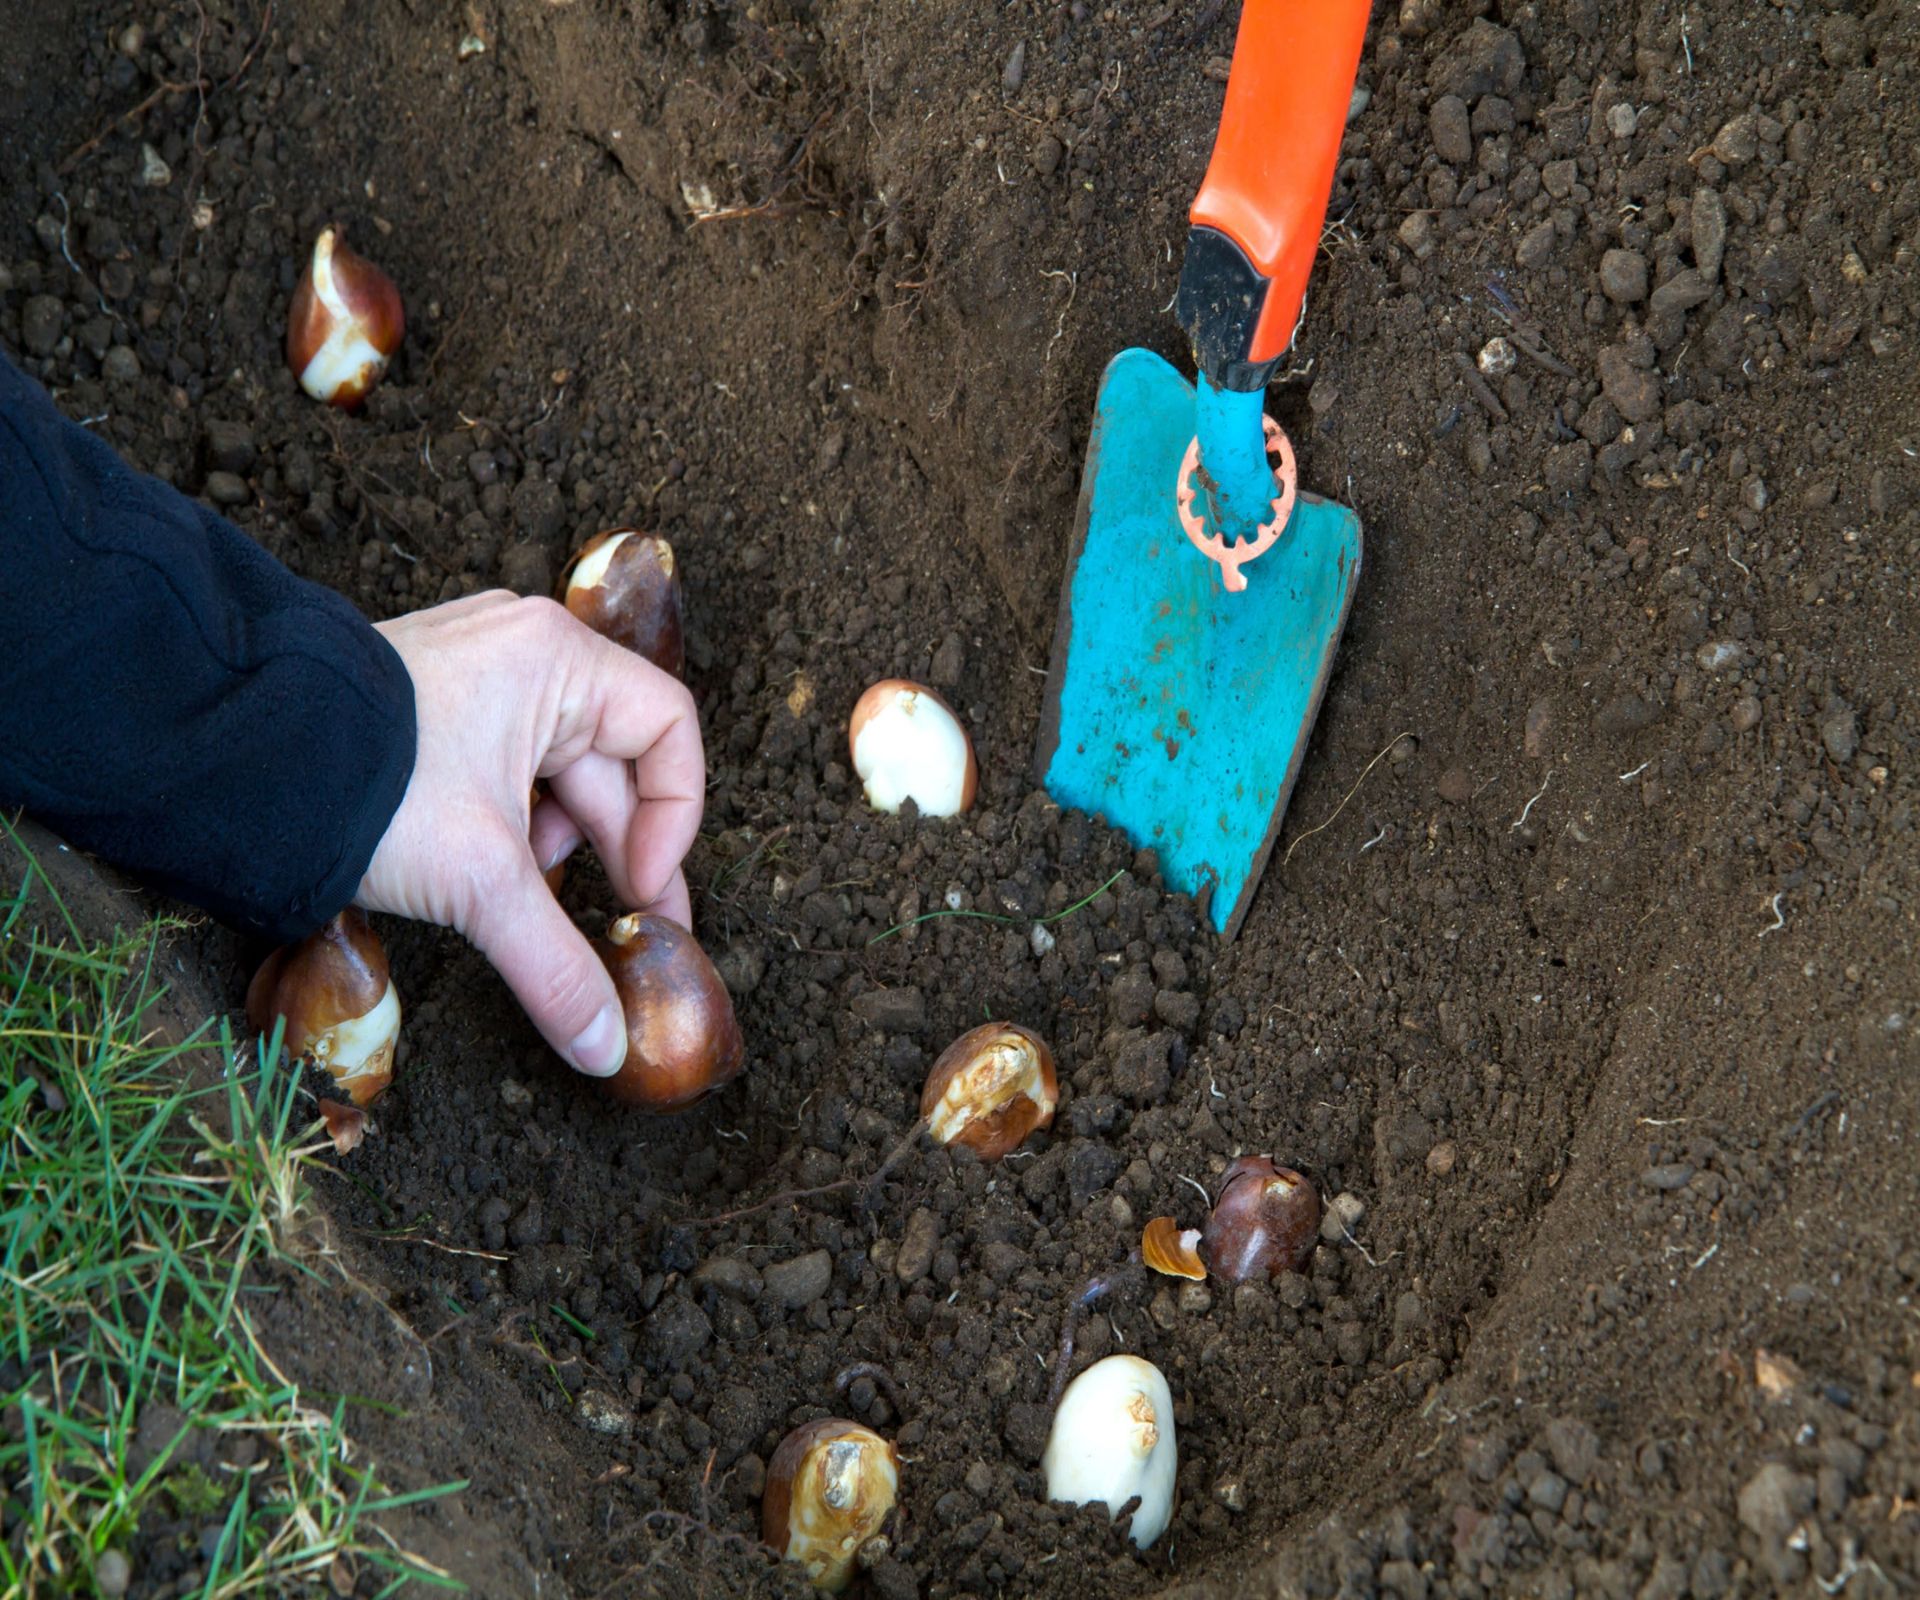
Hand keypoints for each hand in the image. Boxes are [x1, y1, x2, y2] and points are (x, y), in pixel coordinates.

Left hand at [357, 591, 703, 1077]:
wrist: (226, 757)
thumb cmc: (367, 787)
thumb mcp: (480, 882)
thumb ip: (556, 965)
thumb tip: (605, 1047)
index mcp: (558, 661)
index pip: (670, 729)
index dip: (675, 817)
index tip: (643, 889)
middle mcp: (527, 651)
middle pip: (616, 761)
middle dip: (619, 853)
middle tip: (634, 931)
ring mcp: (479, 673)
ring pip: (558, 773)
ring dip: (558, 844)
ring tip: (526, 897)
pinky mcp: (437, 706)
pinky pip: (509, 768)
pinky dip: (512, 826)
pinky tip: (486, 870)